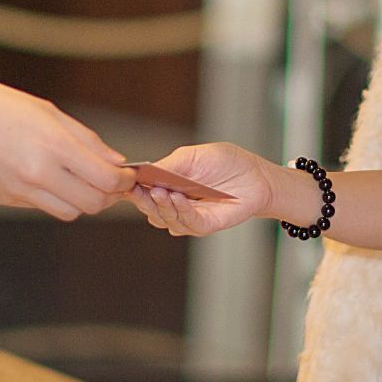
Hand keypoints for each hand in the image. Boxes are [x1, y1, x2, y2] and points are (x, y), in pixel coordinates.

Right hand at [0, 56, 129, 219]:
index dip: (124, 181)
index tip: (127, 175)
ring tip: (82, 180)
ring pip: (70, 212)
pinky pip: (43, 206)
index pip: (105, 179)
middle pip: (93, 204)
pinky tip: (51, 177)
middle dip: (108, 195)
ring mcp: (20, 190)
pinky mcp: (5, 199)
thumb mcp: (47, 112)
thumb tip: (115, 161)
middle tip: (111, 181)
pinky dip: (55, 197)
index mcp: (52, 147)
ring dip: (83, 200)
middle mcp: (38, 174)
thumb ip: (86, 140)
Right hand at [127, 143, 274, 237]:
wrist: (256, 176)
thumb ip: (168, 165)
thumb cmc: (226, 163)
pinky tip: (178, 198)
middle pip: (150, 208)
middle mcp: (174, 204)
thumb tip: (143, 173)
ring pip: (164, 218)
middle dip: (143, 200)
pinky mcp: (204, 225)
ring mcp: (188, 216)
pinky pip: (187, 222)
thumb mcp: (192, 156)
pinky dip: (180, 211)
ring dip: (161, 206)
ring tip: (161, 191)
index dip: (133, 187)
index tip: (126, 181)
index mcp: (167, 185)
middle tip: (138, 189)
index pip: (143, 190)